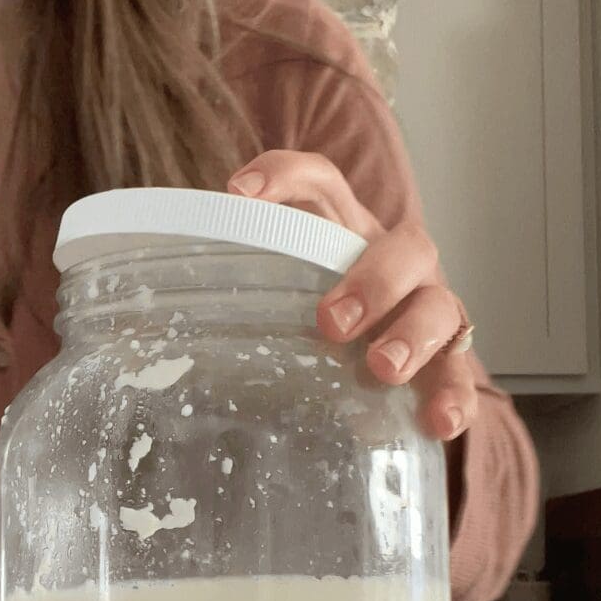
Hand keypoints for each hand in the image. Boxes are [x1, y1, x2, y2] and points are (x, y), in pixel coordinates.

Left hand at [228, 151, 476, 443]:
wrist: (376, 371)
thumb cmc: (307, 327)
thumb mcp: (271, 299)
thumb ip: (231, 296)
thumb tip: (138, 322)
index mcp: (344, 230)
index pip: (321, 183)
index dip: (283, 177)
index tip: (237, 196)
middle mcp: (395, 261)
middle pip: (403, 246)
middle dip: (371, 281)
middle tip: (330, 322)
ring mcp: (429, 308)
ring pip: (441, 306)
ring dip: (414, 335)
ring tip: (382, 369)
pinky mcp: (448, 362)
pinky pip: (462, 375)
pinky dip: (455, 397)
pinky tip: (438, 423)